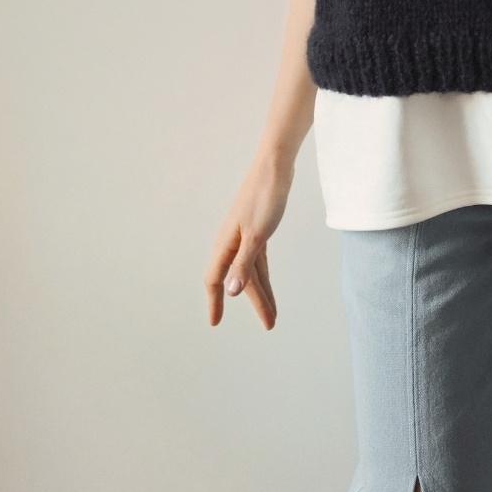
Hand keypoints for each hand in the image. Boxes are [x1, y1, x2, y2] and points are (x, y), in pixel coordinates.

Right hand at [204, 152, 294, 328]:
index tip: (215, 323)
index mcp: (226, 243)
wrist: (276, 167)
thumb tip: (232, 291)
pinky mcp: (259, 229)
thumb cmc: (264, 197)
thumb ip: (244, 263)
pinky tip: (267, 284)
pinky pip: (259, 260)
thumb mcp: (257, 234)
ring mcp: (245, 235)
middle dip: (255, 303)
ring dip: (262, 292)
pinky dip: (264, 275)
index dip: (215, 302)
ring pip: (252, 271)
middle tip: (270, 324)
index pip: (215, 279)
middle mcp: (232, 242)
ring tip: (274, 314)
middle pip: (240, 280)